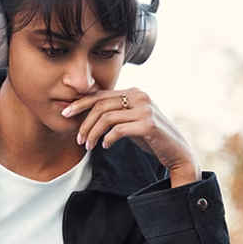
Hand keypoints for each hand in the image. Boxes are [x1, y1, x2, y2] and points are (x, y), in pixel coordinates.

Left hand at [64, 88, 201, 186]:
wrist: (176, 151)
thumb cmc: (152, 137)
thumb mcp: (132, 120)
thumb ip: (116, 113)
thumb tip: (89, 113)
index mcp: (134, 92)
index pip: (101, 94)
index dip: (80, 103)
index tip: (66, 113)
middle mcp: (140, 96)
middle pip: (100, 105)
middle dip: (84, 123)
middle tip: (78, 139)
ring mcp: (145, 109)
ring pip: (106, 118)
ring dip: (93, 134)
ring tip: (88, 146)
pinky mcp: (148, 124)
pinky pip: (118, 130)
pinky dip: (107, 139)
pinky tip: (105, 146)